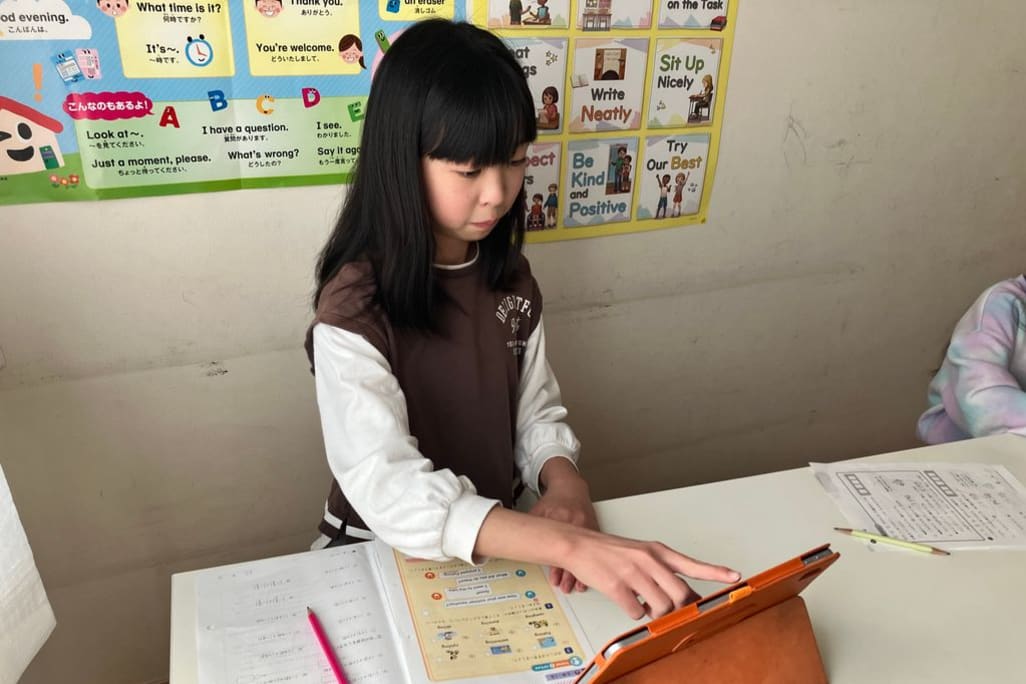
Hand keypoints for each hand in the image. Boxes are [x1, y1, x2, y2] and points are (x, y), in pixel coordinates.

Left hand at [529, 462, 597, 592]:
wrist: (570, 487)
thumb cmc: (553, 501)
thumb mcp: (538, 512)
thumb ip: (531, 529)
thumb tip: (516, 544)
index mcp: (558, 519)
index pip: (557, 549)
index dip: (555, 567)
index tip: (554, 580)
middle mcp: (574, 523)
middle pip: (572, 554)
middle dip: (569, 574)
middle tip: (565, 587)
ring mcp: (586, 526)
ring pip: (585, 553)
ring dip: (582, 570)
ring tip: (578, 585)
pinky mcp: (594, 527)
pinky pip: (594, 547)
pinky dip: (592, 559)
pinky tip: (592, 571)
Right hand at [560, 529, 740, 619]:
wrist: (579, 545)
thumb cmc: (611, 552)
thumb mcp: (642, 555)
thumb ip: (663, 572)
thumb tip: (682, 596)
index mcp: (658, 551)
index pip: (693, 564)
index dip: (716, 572)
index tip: (735, 576)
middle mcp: (649, 560)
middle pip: (680, 594)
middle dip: (677, 607)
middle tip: (667, 608)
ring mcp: (633, 573)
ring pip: (660, 606)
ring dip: (654, 612)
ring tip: (643, 604)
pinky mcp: (617, 585)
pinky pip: (636, 611)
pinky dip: (634, 612)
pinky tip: (626, 601)